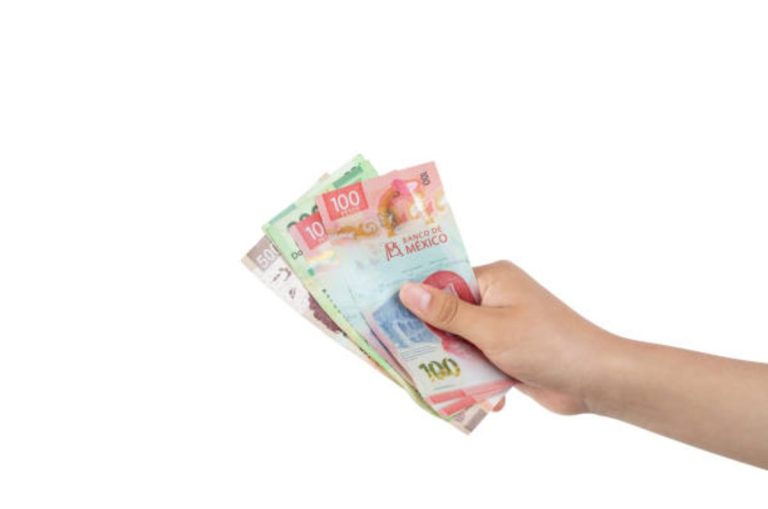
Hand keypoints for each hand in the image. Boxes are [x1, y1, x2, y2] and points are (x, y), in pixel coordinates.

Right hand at [399, 261, 616, 414]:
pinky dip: (470, 376)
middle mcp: (495, 298)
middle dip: (429, 335)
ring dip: (451, 361)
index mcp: (493, 279)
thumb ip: (447, 312)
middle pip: (446, 313)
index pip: (442, 281)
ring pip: (458, 341)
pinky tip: (473, 392)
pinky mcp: (506, 353)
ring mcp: (501, 326)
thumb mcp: (491, 328)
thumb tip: (407, 290)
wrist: (595, 380)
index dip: (414, 296)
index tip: (383, 310)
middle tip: (396, 352)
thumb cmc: (548, 344)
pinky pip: (474, 360)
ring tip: (428, 379)